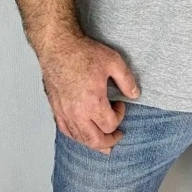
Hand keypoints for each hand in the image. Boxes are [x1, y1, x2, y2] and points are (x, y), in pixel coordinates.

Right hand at [39, 33, 139, 154]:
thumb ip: (127, 80)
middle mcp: (77, 113)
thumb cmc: (83, 53)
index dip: (120, 116)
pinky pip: (66, 131)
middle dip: (109, 141)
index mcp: (93, 103)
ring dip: (93, 143)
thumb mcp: (113, 61)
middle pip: (95, 140)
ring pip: (79, 139)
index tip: (120, 104)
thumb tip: (135, 94)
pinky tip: (81, 135)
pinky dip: (76, 137)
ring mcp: (64, 112)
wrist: (58, 47)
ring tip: (102, 144)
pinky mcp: (56, 108)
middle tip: (117, 136)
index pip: (110, 124)